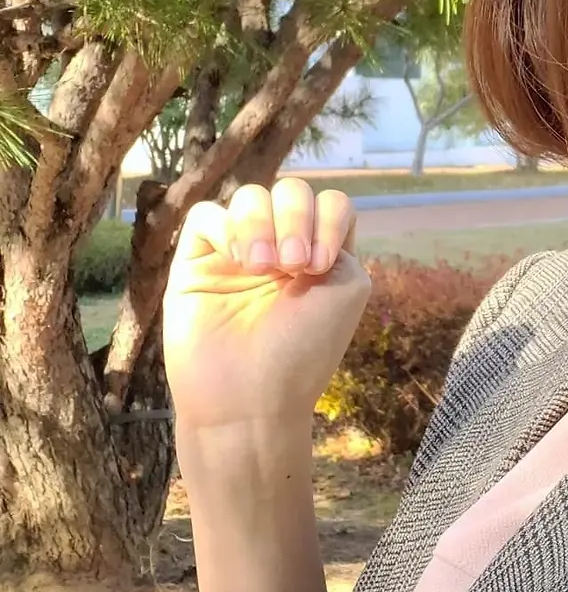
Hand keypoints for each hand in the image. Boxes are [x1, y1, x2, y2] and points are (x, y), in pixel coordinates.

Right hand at [162, 178, 372, 433]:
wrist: (252, 400)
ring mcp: (237, 254)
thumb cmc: (304, 351)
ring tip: (264, 268)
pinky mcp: (196, 264)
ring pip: (250, 196)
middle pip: (291, 191)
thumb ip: (336, 238)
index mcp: (320, 254)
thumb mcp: (346, 287)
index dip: (329, 219)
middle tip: (295, 265)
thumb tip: (300, 219)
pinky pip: (206, 215)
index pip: (329, 203)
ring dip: (263, 223)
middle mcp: (280, 249)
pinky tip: (239, 264)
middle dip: (296, 217)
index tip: (322, 265)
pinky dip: (228, 229)